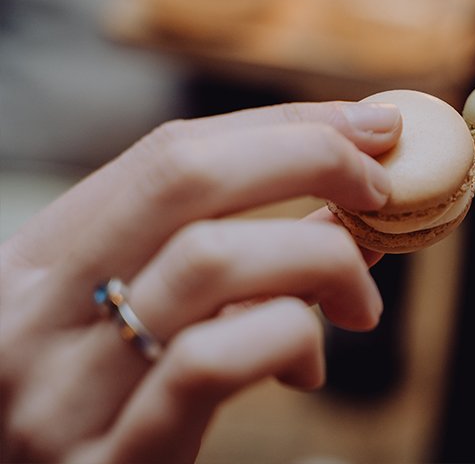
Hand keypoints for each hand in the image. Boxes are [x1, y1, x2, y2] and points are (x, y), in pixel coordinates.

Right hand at [0, 101, 401, 462]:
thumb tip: (349, 205)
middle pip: (188, 177)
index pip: (171, 151)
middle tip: (381, 189)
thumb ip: (232, 262)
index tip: (371, 125)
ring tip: (357, 303)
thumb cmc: (110, 409)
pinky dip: (288, 337)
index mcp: (37, 262)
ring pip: (211, 259)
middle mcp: (31, 314)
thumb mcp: (142, 318)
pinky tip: (308, 367)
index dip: (285, 123)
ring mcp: (61, 392)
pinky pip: (212, 361)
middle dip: (312, 157)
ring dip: (321, 259)